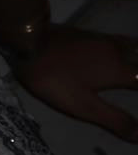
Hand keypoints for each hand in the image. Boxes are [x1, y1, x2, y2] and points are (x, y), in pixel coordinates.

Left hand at [11, 24, 137, 142]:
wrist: (27, 40)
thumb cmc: (54, 78)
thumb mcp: (82, 105)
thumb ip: (113, 119)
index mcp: (121, 71)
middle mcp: (120, 52)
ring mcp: (106, 40)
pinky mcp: (93, 34)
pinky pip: (126, 41)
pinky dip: (136, 48)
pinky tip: (130, 50)